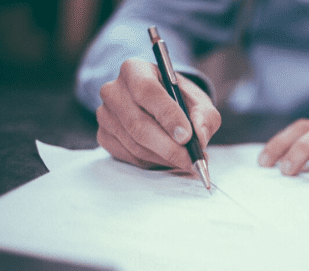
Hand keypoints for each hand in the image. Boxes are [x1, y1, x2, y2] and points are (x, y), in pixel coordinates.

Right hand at [96, 58, 220, 169]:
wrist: (163, 107)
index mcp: (134, 70)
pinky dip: (153, 162)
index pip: (147, 91)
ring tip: (186, 160)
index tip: (187, 136)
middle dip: (169, 147)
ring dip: (164, 157)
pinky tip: (168, 159)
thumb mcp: (199, 102)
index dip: (167, 115)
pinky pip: (129, 156)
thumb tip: (199, 138)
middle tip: (191, 160)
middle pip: (138, 123)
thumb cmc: (180, 100)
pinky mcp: (104, 136)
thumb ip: (204, 117)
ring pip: (135, 144)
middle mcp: (113, 90)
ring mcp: (105, 114)